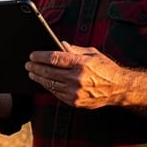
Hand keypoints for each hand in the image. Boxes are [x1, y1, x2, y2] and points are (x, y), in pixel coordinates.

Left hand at [25, 43, 142, 108]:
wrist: (119, 88)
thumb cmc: (106, 68)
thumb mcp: (92, 54)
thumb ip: (74, 49)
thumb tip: (59, 44)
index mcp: (81, 64)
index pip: (55, 58)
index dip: (40, 56)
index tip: (32, 55)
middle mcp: (77, 78)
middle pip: (49, 72)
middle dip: (35, 67)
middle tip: (28, 64)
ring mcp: (75, 92)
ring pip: (50, 84)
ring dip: (39, 78)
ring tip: (32, 73)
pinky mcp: (75, 102)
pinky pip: (56, 93)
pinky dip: (48, 87)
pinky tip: (43, 82)